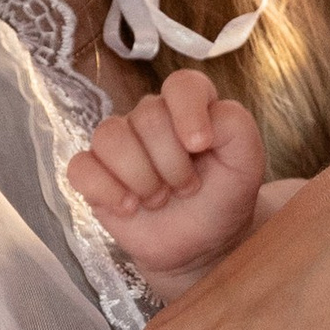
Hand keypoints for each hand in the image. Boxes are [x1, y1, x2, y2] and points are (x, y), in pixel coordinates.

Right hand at [66, 71, 266, 291]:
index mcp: (190, 108)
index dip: (188, 111)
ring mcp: (119, 145)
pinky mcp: (94, 173)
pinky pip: (81, 167)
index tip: (200, 145)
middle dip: (173, 164)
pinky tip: (130, 208)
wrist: (200, 245)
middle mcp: (150, 118)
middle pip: (148, 117)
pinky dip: (106, 190)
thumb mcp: (248, 163)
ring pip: (111, 137)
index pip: (182, 84)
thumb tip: (200, 125)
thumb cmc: (222, 198)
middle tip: (187, 188)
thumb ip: (236, 126)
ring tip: (159, 199)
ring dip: (142, 178)